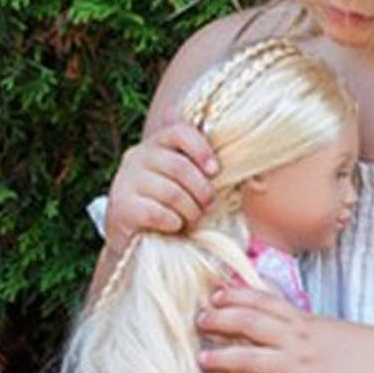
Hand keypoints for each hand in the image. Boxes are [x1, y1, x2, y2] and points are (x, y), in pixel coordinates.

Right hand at [105, 121, 218, 253]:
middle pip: (179, 166)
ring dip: (190, 211)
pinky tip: (174, 226)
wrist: (135, 239)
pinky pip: (156, 213)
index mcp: (155, 145)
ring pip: (171, 192)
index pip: (179, 132)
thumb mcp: (187, 185)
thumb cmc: (170, 208)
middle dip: (202, 191)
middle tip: (209, 207)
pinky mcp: (120, 207)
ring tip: (192, 220)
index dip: (202, 150)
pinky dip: (173, 222)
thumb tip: (253, 179)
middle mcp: (136, 157)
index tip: (215, 172)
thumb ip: (207, 173)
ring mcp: (125, 181)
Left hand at [196, 284, 373, 372]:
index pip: (264, 300)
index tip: (215, 293)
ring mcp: (299, 366)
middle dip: (219, 319)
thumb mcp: (338, 331)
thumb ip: (312, 330)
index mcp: (306, 321)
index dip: (236, 295)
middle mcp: (297, 339)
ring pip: (249, 357)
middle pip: (248, 322)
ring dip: (221, 357)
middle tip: (197, 320)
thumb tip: (295, 332)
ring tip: (200, 359)